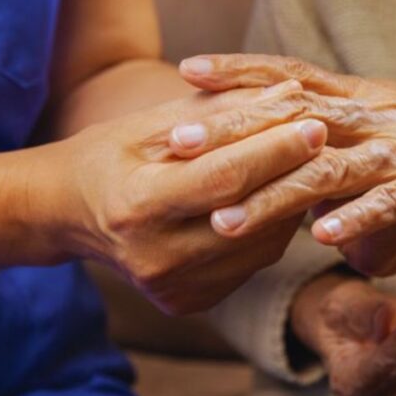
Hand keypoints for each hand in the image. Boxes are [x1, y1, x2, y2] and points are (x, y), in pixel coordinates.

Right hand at [29, 81, 330, 314]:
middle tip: (327, 137)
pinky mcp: (189, 302)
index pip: (224, 178)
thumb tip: (291, 93)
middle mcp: (155, 258)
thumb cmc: (111, 154)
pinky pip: (252, 263)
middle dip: (294, 172)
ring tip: (305, 163)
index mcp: (137, 207)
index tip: (315, 121)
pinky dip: (271, 228)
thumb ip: (222, 111)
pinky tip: (277, 197)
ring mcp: (174, 288)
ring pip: (261, 245)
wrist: (68, 213)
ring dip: (290, 201)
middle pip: (249, 215)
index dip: (275, 150)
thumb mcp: (154, 123)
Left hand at [180, 54, 395, 259]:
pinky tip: (324, 237)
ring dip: (276, 194)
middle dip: (234, 129)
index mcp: (365, 95)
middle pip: (294, 118)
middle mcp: (379, 115)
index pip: (293, 76)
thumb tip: (289, 108)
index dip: (243, 71)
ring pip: (330, 170)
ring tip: (226, 218)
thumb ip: (350, 112)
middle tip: (177, 140)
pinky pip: (394, 204)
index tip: (188, 68)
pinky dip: (363, 219)